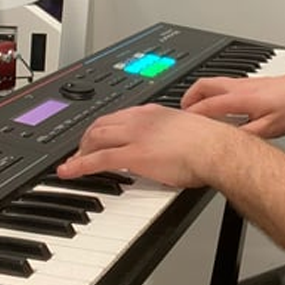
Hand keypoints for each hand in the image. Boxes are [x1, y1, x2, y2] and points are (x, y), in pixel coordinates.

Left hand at [57, 103, 231, 187]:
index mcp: (152, 112)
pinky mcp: (133, 154)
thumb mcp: (184, 130)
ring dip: (80, 150)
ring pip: (96, 137)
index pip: (118, 115)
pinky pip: (99, 159)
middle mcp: (140, 119)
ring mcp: (135, 135)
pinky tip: (69, 172)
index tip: (97, 134)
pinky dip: (79, 165)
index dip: (103, 126)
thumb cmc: (209, 144)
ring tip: (73, 162)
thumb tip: (169, 146)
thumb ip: (170, 134)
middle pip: (101, 123)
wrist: (214, 148)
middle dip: (86, 137)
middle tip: (80, 150)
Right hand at [181, 70, 284, 138]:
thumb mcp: (270, 129)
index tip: (181, 123)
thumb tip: (229, 143)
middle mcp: (239, 86)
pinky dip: (213, 91)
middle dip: (189, 97)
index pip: (207, 105)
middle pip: (204, 85)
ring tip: (195, 105)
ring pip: (214, 82)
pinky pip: (224, 83)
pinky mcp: (251, 81)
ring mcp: (245, 82)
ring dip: (200, 92)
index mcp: (240, 98)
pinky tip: (219, 102)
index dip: (191, 115)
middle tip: (182, 110)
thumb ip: (247, 136)